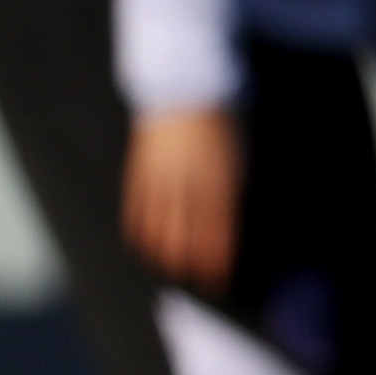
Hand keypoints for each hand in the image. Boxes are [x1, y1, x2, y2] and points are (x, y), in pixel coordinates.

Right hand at [122, 105, 240, 290]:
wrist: (184, 91)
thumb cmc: (221, 127)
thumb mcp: (237, 160)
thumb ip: (231, 196)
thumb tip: (228, 231)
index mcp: (217, 181)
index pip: (216, 233)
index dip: (216, 261)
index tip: (221, 280)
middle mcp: (187, 184)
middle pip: (186, 238)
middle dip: (193, 265)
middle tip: (199, 283)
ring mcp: (160, 179)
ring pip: (158, 229)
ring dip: (166, 254)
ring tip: (174, 271)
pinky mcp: (141, 172)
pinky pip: (138, 211)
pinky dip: (143, 233)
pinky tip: (148, 246)